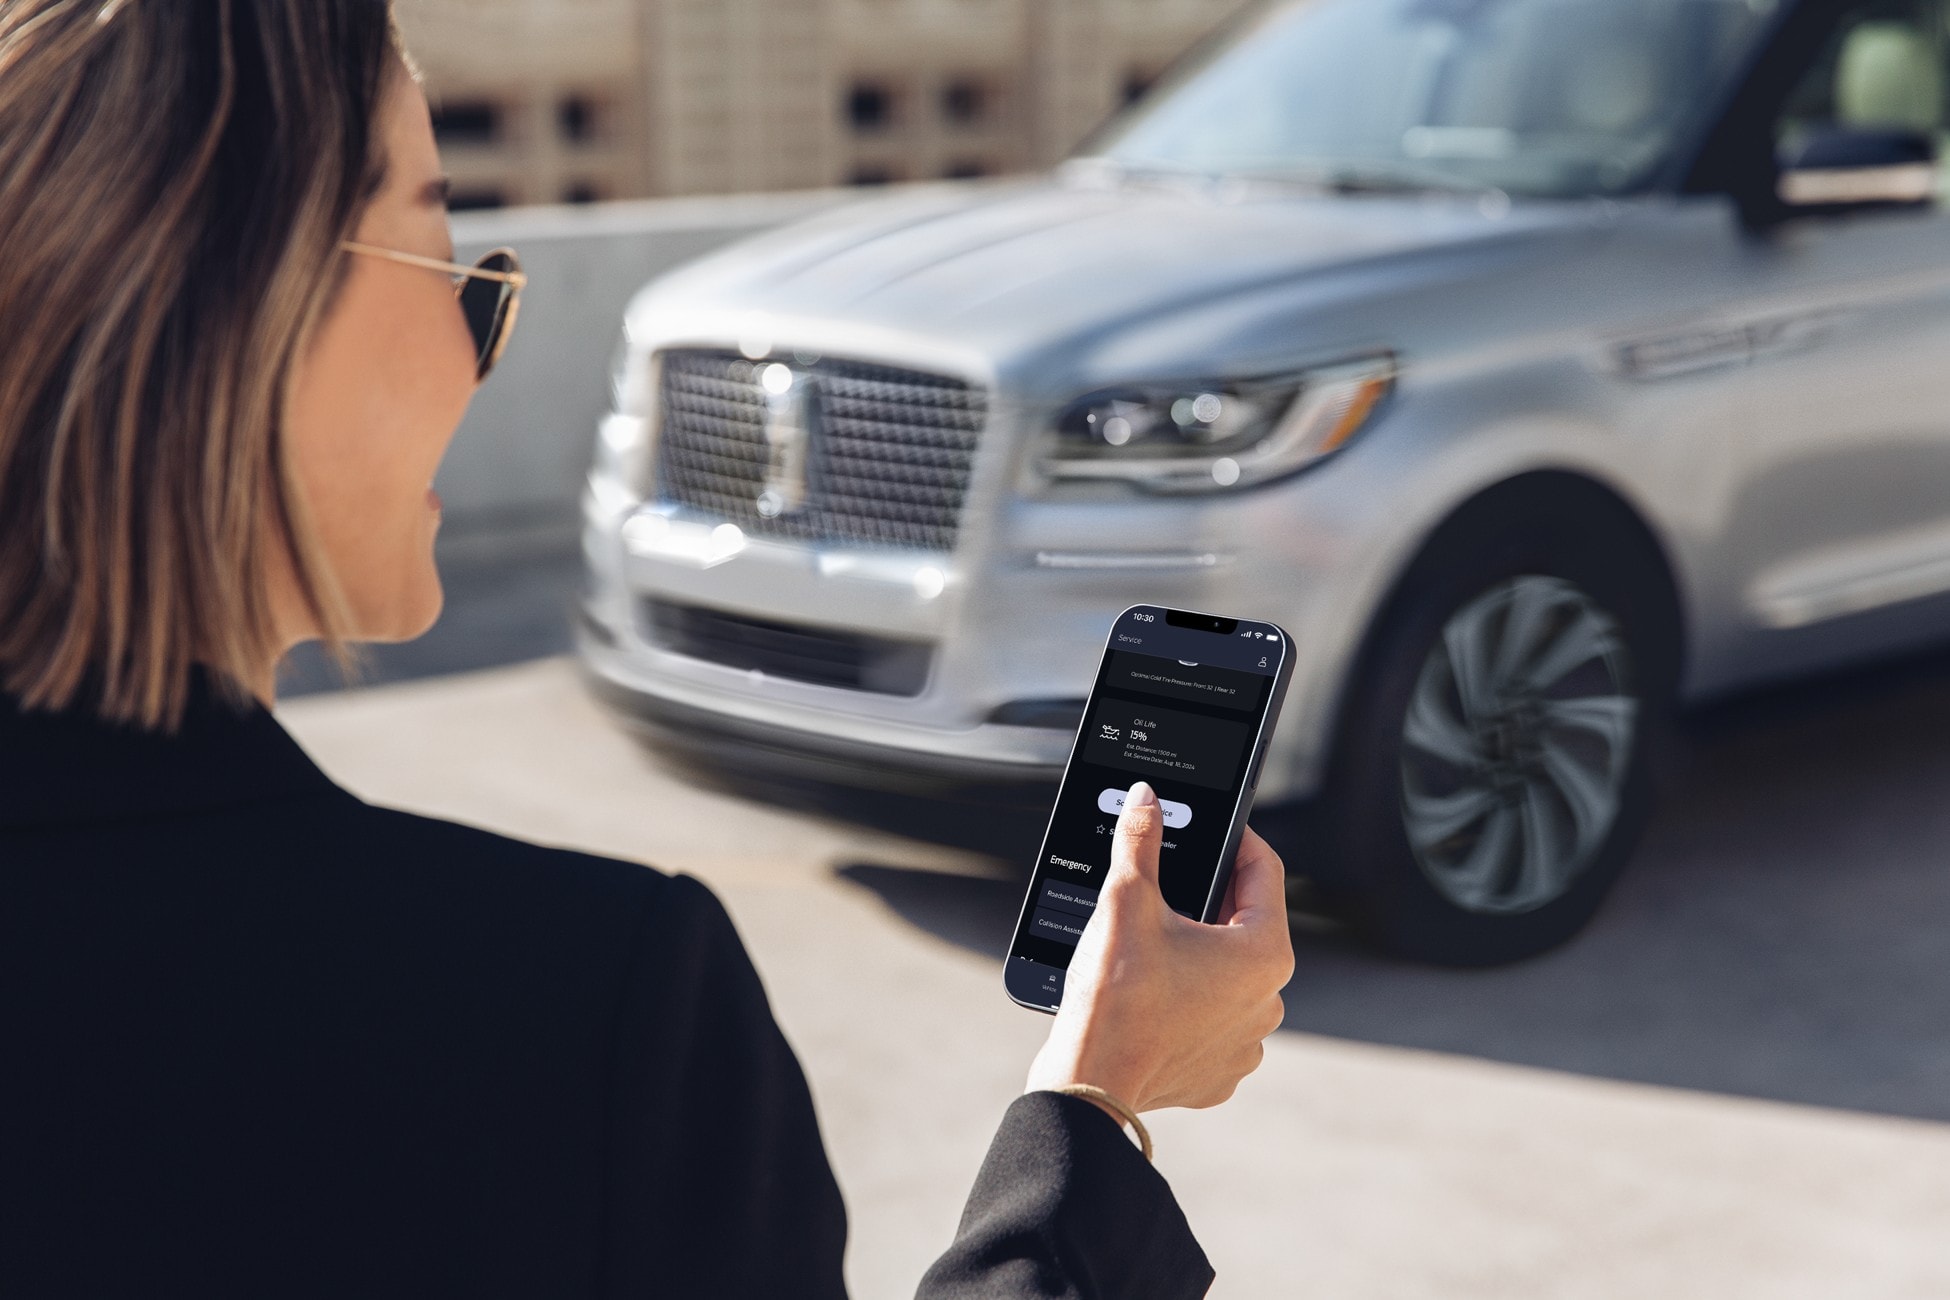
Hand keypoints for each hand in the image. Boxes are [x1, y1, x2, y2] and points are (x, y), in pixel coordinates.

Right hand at [1025, 781, 1293, 1112]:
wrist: (1090, 1083)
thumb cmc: (1115, 996)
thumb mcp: (1126, 900)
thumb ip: (1139, 841)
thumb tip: (1146, 799)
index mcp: (1263, 953)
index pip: (1264, 870)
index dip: (1236, 838)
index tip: (1213, 826)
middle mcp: (1269, 999)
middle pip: (1247, 923)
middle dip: (1210, 897)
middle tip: (1171, 881)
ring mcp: (1248, 1041)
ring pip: (1230, 974)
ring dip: (1200, 951)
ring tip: (1154, 940)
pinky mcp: (1220, 1069)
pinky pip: (1213, 1020)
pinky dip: (1189, 1002)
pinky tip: (1153, 992)